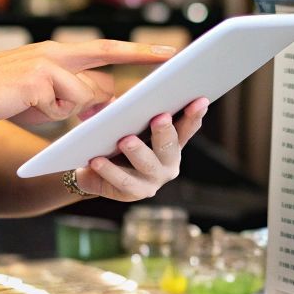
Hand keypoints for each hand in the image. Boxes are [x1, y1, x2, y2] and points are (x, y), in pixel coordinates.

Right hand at [0, 39, 176, 129]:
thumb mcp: (42, 95)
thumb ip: (72, 94)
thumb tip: (102, 100)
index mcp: (57, 52)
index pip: (107, 49)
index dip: (139, 52)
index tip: (169, 54)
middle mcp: (56, 52)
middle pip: (102, 74)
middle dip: (107, 91)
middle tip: (120, 83)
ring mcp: (48, 64)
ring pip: (81, 97)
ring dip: (61, 110)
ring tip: (29, 102)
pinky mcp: (38, 80)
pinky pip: (60, 107)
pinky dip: (45, 114)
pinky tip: (23, 105)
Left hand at [69, 98, 209, 200]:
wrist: (94, 170)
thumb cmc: (114, 139)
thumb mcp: (121, 121)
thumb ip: (124, 109)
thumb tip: (116, 102)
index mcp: (172, 142)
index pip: (187, 127)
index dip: (194, 115)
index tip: (199, 100)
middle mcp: (168, 163)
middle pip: (170, 147)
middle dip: (165, 132)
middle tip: (160, 117)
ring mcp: (154, 180)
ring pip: (147, 165)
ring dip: (138, 151)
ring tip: (125, 140)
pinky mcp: (134, 193)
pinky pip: (122, 181)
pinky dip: (110, 170)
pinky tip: (97, 160)